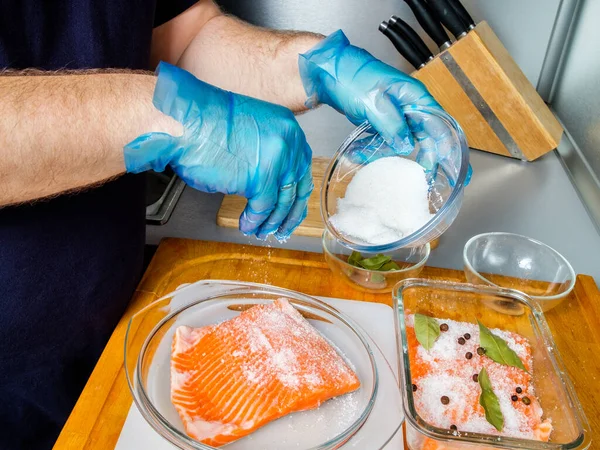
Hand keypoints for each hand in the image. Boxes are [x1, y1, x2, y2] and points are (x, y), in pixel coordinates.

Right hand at [124, 62, 312, 239]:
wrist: (184, 121)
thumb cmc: (206, 125)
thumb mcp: (250, 130)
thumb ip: (268, 151)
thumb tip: (273, 179)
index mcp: (288, 126)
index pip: (302, 168)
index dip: (297, 194)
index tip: (293, 209)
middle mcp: (289, 141)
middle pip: (297, 187)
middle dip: (289, 214)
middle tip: (282, 228)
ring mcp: (277, 159)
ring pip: (282, 201)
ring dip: (271, 221)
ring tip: (261, 231)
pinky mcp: (260, 177)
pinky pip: (263, 208)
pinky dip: (255, 221)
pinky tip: (246, 225)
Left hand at [299, 30, 470, 183]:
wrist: (327, 71)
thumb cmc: (352, 76)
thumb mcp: (375, 102)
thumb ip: (393, 125)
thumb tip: (407, 146)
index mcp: (414, 97)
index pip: (439, 124)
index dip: (446, 146)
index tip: (448, 166)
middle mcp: (408, 106)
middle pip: (424, 136)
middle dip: (423, 157)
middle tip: (425, 177)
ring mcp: (393, 114)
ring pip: (399, 141)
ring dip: (384, 153)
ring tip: (363, 155)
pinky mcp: (379, 121)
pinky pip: (382, 140)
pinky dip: (370, 148)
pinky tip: (356, 152)